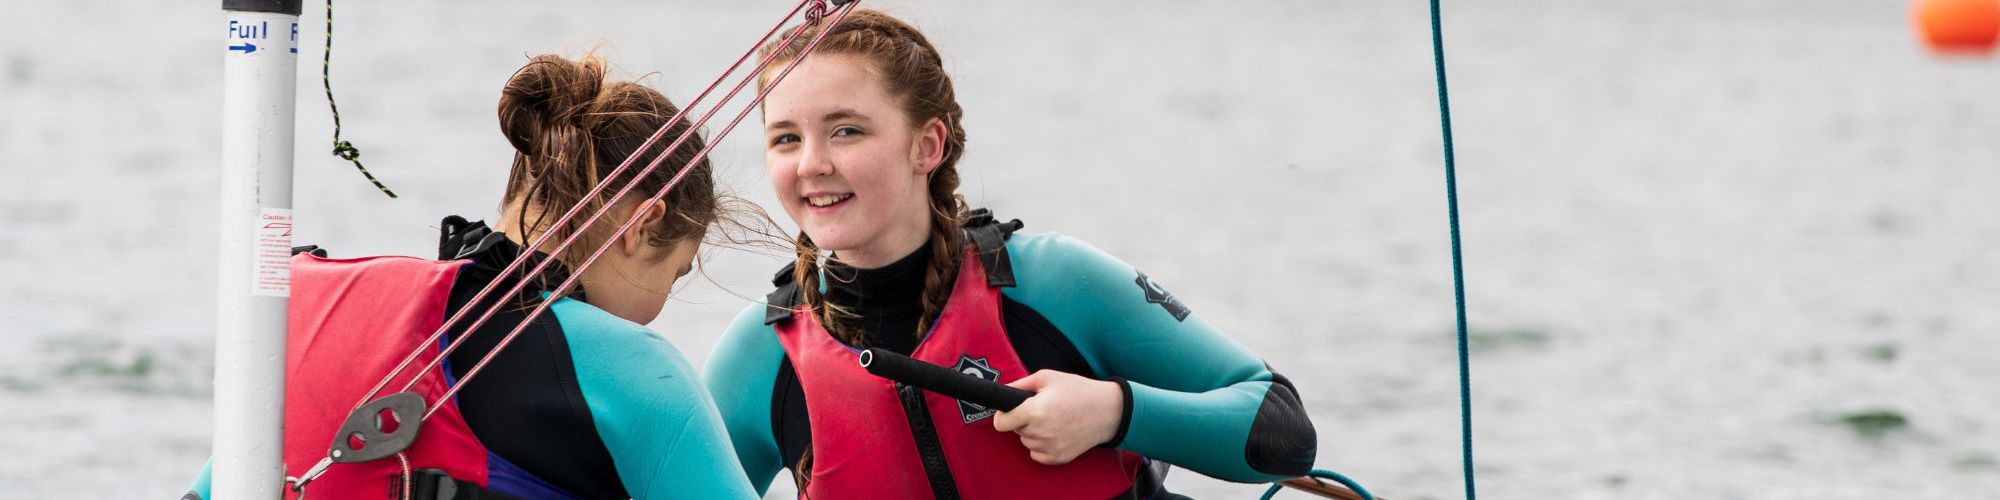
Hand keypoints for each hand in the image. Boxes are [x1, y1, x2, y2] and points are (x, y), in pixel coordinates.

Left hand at [991, 370, 1123, 464]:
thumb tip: (1003, 392)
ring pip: (1026, 442)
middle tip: (1043, 409)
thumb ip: (1020, 384)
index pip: (1001, 423)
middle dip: (1023, 420)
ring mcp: (1050, 447)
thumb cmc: (1078, 391)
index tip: (1009, 412)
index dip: (1003, 416)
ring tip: (1053, 419)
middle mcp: (1040, 432)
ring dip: (1033, 433)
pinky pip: (1037, 454)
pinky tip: (1056, 432)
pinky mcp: (1058, 458)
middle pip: (1015, 431)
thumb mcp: (1048, 377)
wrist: (1107, 411)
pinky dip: (1042, 445)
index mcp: (1035, 411)